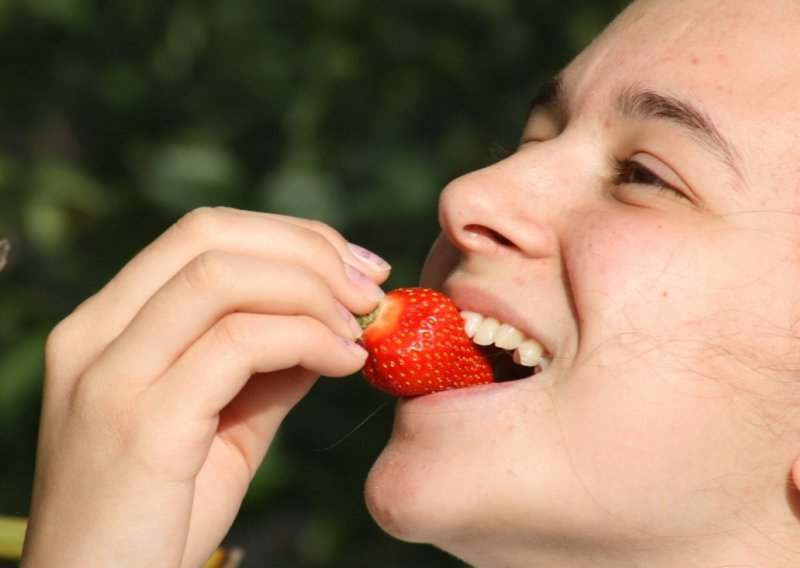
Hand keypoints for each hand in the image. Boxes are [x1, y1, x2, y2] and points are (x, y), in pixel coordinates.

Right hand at [21, 208, 389, 566]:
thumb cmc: (164, 516)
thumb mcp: (224, 425)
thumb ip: (268, 366)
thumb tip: (331, 320)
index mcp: (107, 325)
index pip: (202, 235)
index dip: (291, 235)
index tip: (357, 265)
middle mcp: (95, 335)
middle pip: (210, 235)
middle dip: (308, 248)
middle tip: (370, 288)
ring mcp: (108, 375)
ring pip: (221, 277)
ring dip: (312, 291)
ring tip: (361, 330)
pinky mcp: (139, 423)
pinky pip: (237, 344)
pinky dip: (306, 339)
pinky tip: (346, 362)